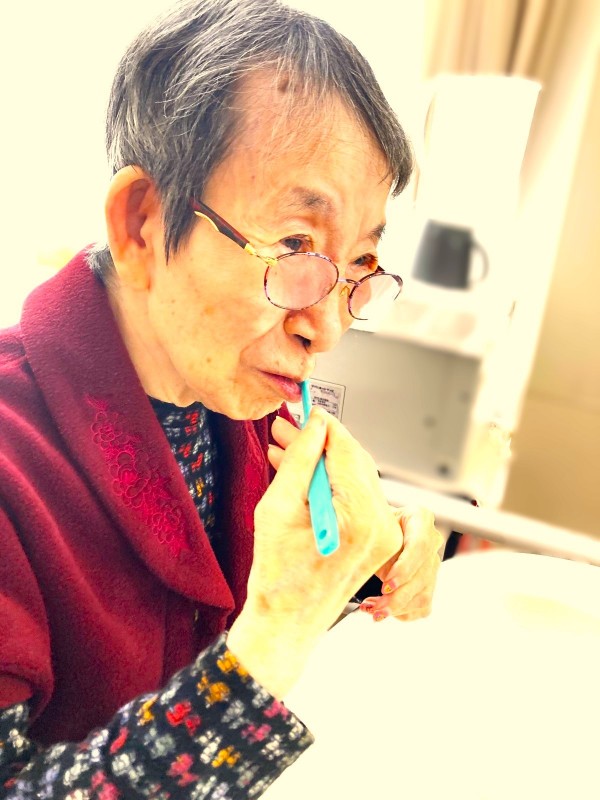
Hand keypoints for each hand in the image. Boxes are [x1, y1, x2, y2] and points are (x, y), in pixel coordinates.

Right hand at [227, 408, 402, 697]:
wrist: (286, 623)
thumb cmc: (278, 575)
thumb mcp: (278, 508)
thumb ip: (299, 461)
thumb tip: (313, 426)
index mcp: (360, 517)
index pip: (346, 451)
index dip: (324, 426)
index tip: (304, 409)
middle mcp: (382, 525)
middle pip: (354, 462)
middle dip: (319, 444)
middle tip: (284, 430)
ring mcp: (384, 534)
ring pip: (354, 478)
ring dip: (322, 463)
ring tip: (284, 451)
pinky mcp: (378, 539)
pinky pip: (356, 498)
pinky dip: (330, 485)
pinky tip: (301, 476)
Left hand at [359, 506, 443, 621]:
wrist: (377, 527)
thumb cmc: (373, 522)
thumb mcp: (372, 523)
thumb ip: (372, 538)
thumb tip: (361, 560)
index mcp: (420, 518)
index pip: (420, 546)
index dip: (404, 569)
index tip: (386, 585)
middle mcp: (432, 540)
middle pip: (422, 575)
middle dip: (397, 597)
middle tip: (375, 607)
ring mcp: (433, 562)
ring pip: (423, 594)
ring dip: (397, 608)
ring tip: (373, 611)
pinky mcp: (429, 582)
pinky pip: (422, 606)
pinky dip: (401, 613)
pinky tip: (381, 610)